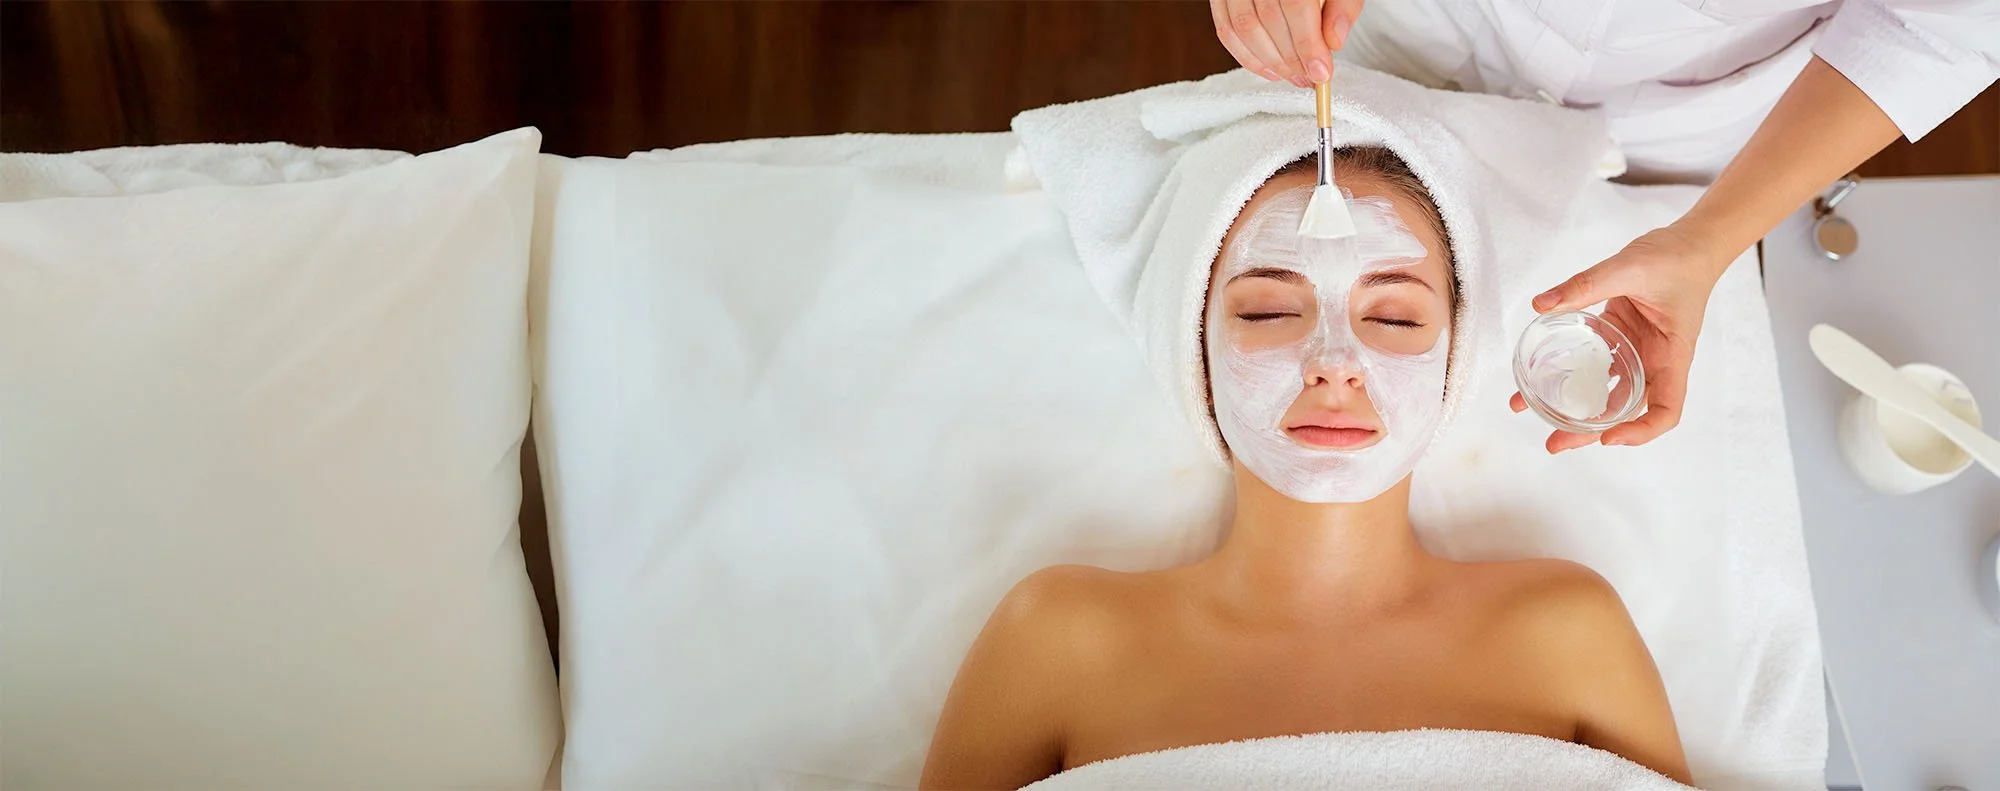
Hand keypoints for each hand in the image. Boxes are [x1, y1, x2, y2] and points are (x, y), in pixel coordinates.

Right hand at [1210, 0, 1363, 87]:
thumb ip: (1343, 5)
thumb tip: (1334, 41)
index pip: (1295, 4)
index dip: (1307, 43)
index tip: (1321, 72)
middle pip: (1268, 19)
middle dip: (1291, 58)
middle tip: (1311, 78)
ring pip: (1244, 27)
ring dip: (1270, 61)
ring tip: (1294, 76)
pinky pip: (1226, 28)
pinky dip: (1246, 56)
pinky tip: (1269, 69)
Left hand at [1509, 225, 1735, 453]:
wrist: (1690, 242)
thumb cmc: (1678, 258)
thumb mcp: (1630, 267)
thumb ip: (1586, 285)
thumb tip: (1543, 304)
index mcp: (1671, 355)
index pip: (1667, 409)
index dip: (1641, 431)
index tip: (1609, 437)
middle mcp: (1654, 361)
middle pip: (1627, 410)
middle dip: (1591, 431)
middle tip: (1554, 443)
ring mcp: (1636, 351)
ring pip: (1606, 391)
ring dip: (1575, 406)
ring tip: (1535, 415)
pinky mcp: (1619, 337)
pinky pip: (1595, 364)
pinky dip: (1571, 373)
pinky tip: (1542, 376)